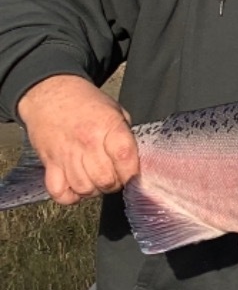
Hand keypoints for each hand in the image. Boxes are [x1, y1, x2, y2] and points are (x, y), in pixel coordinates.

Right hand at [17, 75, 138, 203]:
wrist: (49, 94)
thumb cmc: (86, 103)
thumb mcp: (115, 110)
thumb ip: (125, 134)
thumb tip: (135, 160)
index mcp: (108, 127)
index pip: (125, 158)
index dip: (132, 174)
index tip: (134, 176)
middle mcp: (87, 142)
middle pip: (105, 180)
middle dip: (114, 184)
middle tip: (114, 178)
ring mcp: (66, 154)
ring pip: (84, 188)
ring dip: (93, 190)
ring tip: (96, 180)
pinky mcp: (49, 163)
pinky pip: (59, 192)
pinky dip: (69, 196)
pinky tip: (76, 186)